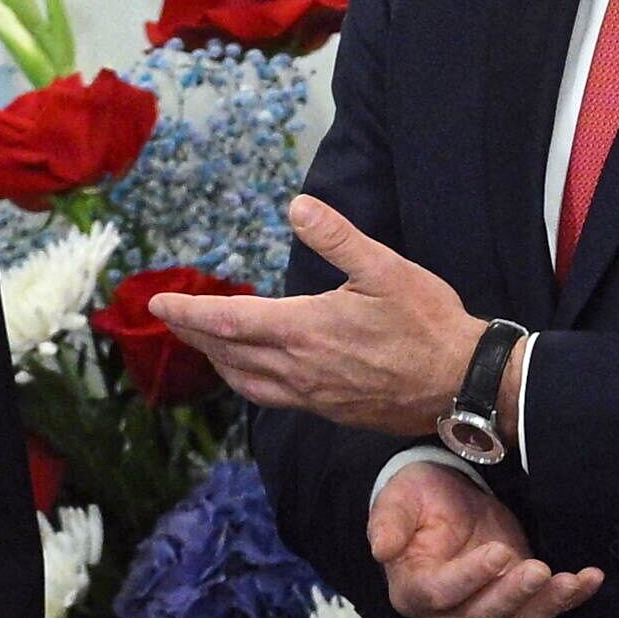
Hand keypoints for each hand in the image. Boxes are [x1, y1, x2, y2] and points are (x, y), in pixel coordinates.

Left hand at [148, 198, 490, 437]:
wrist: (461, 384)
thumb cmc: (428, 324)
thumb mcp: (386, 268)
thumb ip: (337, 238)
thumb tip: (297, 207)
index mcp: (306, 329)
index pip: (229, 322)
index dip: (188, 314)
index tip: (157, 305)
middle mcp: (299, 368)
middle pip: (228, 354)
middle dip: (194, 336)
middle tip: (171, 319)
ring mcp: (312, 394)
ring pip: (246, 381)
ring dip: (218, 361)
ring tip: (204, 344)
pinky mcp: (329, 410)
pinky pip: (271, 396)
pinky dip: (247, 380)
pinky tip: (252, 371)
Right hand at [371, 461, 603, 617]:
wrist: (445, 499)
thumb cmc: (417, 499)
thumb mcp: (398, 498)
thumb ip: (388, 522)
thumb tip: (381, 547)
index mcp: (413, 589)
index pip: (439, 594)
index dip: (468, 579)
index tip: (497, 553)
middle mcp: (448, 612)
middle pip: (481, 617)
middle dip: (512, 596)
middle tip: (537, 569)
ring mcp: (485, 610)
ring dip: (545, 606)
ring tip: (572, 581)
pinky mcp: (516, 601)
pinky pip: (542, 612)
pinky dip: (568, 599)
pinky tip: (590, 579)